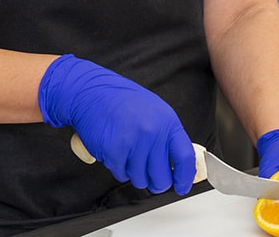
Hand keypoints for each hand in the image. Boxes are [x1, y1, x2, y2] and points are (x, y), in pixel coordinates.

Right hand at [38, 54, 195, 194]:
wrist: (93, 93)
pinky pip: (121, 175)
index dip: (184, 178)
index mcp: (167, 122)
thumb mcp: (156, 111)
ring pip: (140, 180)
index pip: (185, 158)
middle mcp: (153, 133)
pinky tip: (117, 152)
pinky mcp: (114, 152)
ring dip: (135, 174)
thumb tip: (178, 162)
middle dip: (156, 183)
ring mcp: (133, 143)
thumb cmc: (123, 101)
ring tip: (129, 154)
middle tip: (151, 178)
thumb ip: (167, 136)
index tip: (181, 186)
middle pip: (162, 177)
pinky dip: (119, 169)